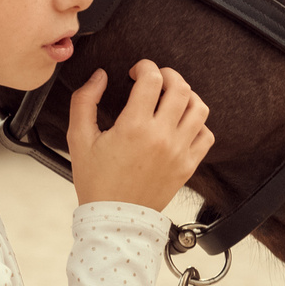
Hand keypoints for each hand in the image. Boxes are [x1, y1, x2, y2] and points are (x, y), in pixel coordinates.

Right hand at [66, 60, 213, 210]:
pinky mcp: (188, 165)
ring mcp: (179, 151)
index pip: (152, 79)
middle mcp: (162, 136)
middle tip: (155, 79)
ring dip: (186, 95)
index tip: (136, 71)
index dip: (145, 66)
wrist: (114, 219)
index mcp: (134, 127)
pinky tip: (182, 123)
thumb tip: (99, 76)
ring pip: (199, 108)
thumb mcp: (79, 139)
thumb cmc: (96, 181)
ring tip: (172, 97)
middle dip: (168, 74)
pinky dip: (198, 123)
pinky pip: (206, 135)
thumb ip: (84, 101)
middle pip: (181, 87)